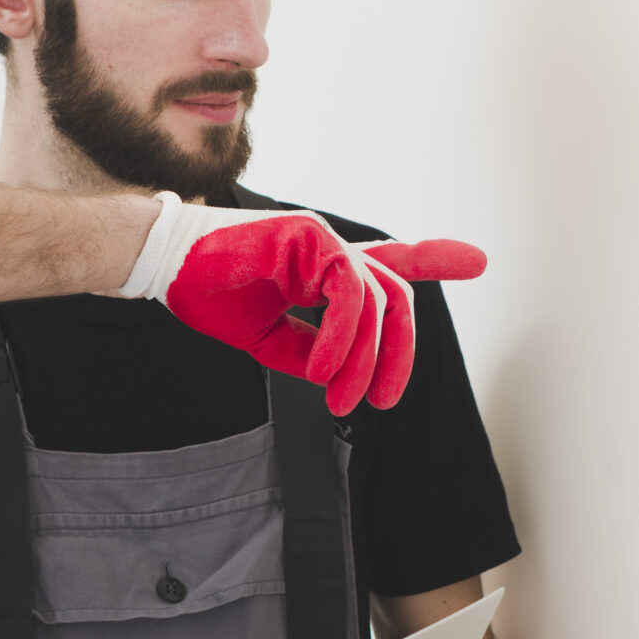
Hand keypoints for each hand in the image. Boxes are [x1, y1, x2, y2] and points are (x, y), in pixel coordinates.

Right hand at [116, 195, 487, 415]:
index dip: (433, 258)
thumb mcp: (268, 339)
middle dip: (399, 355)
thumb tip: (340, 378)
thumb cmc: (207, 293)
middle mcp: (331, 252)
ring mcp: (324, 240)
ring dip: (364, 362)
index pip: (389, 263)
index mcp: (324, 270)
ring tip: (341, 399)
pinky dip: (342, 339)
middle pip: (396, 299)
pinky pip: (349, 295)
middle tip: (381, 401)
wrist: (161, 265)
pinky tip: (322, 370)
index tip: (478, 259)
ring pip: (379, 304)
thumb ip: (311, 354)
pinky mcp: (310, 237)